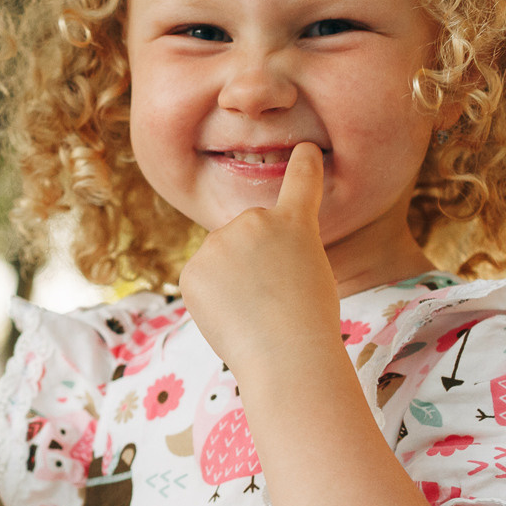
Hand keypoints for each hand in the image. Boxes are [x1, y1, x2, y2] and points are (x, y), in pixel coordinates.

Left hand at [179, 142, 340, 369]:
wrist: (286, 355)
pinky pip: (201, 279)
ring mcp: (220, 243)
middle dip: (252, 259)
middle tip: (272, 296)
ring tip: (253, 310)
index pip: (301, 182)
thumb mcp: (312, 275)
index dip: (304, 165)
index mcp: (295, 223)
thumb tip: (250, 262)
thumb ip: (283, 254)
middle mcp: (255, 221)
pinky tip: (230, 316)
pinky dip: (211, 298)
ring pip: (221, 258)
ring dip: (231, 279)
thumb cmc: (309, 325)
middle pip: (247, 234)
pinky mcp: (193, 269)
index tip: (305, 150)